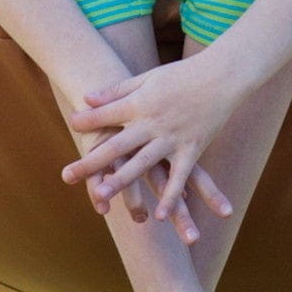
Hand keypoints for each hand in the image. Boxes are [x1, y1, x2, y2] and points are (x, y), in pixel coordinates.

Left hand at [63, 55, 240, 236]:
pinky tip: (160, 216)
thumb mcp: (147, 77)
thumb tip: (86, 99)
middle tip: (68, 175)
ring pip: (143, 164)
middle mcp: (153, 122)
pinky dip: (171, 197)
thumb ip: (117, 91)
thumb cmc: (182, 75)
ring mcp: (172, 138)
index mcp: (140, 103)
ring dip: (121, 181)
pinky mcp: (192, 149)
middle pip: (117, 145)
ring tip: (101, 195)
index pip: (108, 113)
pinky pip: (179, 177)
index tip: (71, 124)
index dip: (89, 119)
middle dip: (91, 161)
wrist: (223, 75)